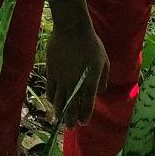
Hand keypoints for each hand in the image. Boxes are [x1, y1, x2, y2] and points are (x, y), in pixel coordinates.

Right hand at [46, 1, 108, 126]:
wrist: (71, 29)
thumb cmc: (91, 44)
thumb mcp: (104, 61)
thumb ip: (102, 79)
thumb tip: (98, 91)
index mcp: (89, 81)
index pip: (86, 104)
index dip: (84, 115)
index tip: (83, 122)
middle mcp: (74, 83)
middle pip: (71, 107)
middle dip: (71, 119)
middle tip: (70, 127)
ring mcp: (60, 78)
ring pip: (58, 101)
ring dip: (60, 111)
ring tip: (61, 117)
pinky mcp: (51, 72)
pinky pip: (50, 89)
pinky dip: (52, 98)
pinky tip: (53, 101)